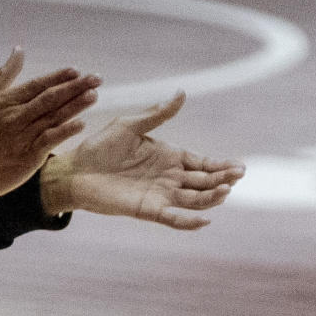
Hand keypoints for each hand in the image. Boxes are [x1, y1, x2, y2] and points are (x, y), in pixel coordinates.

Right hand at [0, 49, 99, 209]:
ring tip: (94, 95)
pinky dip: (66, 131)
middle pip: (49, 98)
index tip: (76, 71)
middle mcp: (15, 117)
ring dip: (76, 105)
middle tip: (96, 78)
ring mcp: (23, 136)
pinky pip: (50, 140)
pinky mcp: (30, 155)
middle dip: (75, 87)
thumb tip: (18, 50)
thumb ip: (3, 75)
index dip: (58, 77)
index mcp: (6, 102)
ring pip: (53, 117)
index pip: (36, 85)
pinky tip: (81, 124)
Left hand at [40, 92, 244, 228]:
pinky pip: (172, 219)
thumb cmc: (100, 146)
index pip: (202, 163)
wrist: (75, 169)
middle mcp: (169, 177)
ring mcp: (160, 195)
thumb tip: (182, 93)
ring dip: (211, 198)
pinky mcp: (147, 210)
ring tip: (225, 191)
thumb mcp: (131, 125)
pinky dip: (188, 222)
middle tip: (238, 175)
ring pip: (194, 200)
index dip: (221, 165)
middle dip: (222, 179)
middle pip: (204, 182)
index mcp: (169, 156)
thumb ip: (158, 114)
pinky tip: (204, 221)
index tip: (240, 166)